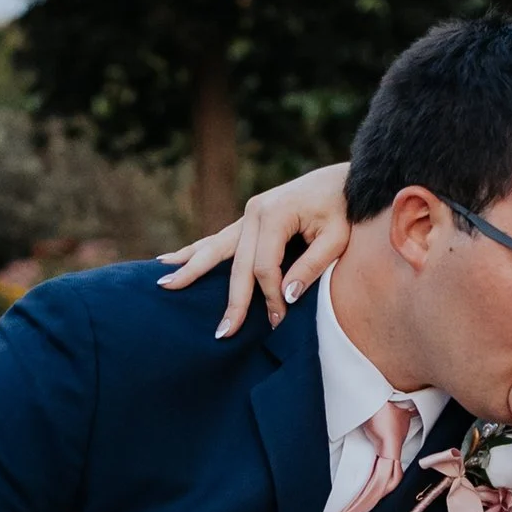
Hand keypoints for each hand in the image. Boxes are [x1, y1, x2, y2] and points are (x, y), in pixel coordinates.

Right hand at [158, 161, 351, 332]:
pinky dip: (196, 252)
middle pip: (236, 264)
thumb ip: (312, 266)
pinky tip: (170, 260)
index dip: (271, 296)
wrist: (346, 179)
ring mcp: (247, 214)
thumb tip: (286, 295)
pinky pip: (218, 240)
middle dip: (232, 300)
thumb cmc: (345, 209)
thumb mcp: (338, 238)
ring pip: (216, 249)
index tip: (281, 320)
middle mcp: (254, 212)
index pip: (263, 266)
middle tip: (223, 332)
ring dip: (191, 269)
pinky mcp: (247, 219)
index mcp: (275, 213)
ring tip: (165, 285)